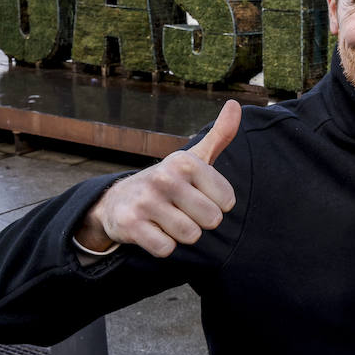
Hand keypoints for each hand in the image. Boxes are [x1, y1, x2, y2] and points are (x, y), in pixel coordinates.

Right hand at [76, 100, 240, 257]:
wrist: (118, 200)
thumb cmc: (169, 181)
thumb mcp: (194, 158)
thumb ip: (220, 135)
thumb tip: (236, 105)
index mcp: (186, 162)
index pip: (227, 201)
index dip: (216, 204)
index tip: (198, 196)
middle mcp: (165, 177)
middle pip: (211, 220)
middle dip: (200, 222)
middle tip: (183, 211)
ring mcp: (146, 201)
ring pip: (190, 236)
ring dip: (182, 235)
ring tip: (168, 220)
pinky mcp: (130, 225)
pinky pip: (166, 249)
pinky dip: (163, 246)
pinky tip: (153, 231)